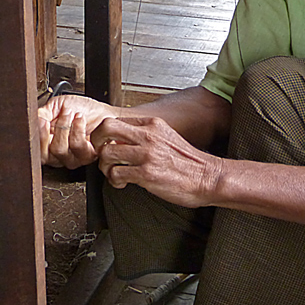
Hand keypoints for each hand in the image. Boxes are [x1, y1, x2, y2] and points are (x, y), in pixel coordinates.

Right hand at [37, 94, 117, 168]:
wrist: (102, 111)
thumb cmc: (81, 109)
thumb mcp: (56, 106)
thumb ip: (41, 114)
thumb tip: (33, 121)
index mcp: (47, 146)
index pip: (34, 150)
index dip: (37, 136)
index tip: (43, 120)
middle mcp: (58, 156)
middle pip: (45, 154)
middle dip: (52, 129)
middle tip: (62, 114)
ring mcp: (72, 159)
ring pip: (59, 149)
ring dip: (65, 126)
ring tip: (73, 114)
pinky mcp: (87, 157)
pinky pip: (77, 146)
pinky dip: (77, 128)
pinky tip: (80, 119)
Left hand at [91, 116, 221, 208]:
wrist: (207, 177)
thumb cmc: (188, 162)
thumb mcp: (166, 137)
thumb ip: (145, 135)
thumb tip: (122, 140)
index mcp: (152, 124)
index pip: (116, 120)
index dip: (105, 134)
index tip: (107, 146)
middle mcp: (148, 136)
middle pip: (106, 128)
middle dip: (96, 142)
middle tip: (100, 155)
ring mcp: (147, 154)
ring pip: (106, 153)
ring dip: (104, 167)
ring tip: (113, 173)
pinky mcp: (147, 174)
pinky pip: (116, 174)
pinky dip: (114, 181)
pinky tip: (122, 184)